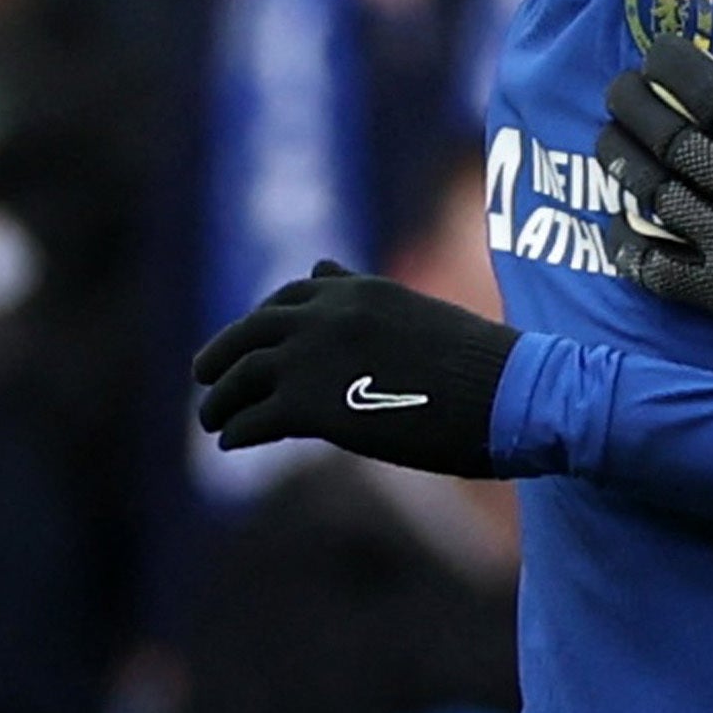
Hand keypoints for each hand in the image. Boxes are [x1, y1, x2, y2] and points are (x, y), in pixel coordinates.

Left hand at [193, 261, 520, 477]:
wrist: (506, 392)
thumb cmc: (478, 362)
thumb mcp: (416, 312)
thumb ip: (363, 297)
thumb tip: (324, 269)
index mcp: (358, 290)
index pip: (291, 295)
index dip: (264, 320)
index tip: (253, 340)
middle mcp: (327, 314)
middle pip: (252, 331)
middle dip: (223, 354)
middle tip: (205, 376)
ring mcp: (315, 357)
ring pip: (241, 376)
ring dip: (220, 399)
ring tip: (212, 419)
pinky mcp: (311, 406)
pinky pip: (254, 418)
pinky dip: (237, 431)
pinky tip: (232, 443)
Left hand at [598, 36, 712, 346]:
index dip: (678, 70)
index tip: (656, 54)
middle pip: (674, 140)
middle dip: (636, 107)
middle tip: (617, 89)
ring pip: (657, 193)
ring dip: (624, 162)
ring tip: (606, 139)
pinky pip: (655, 266)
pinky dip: (627, 244)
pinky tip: (613, 224)